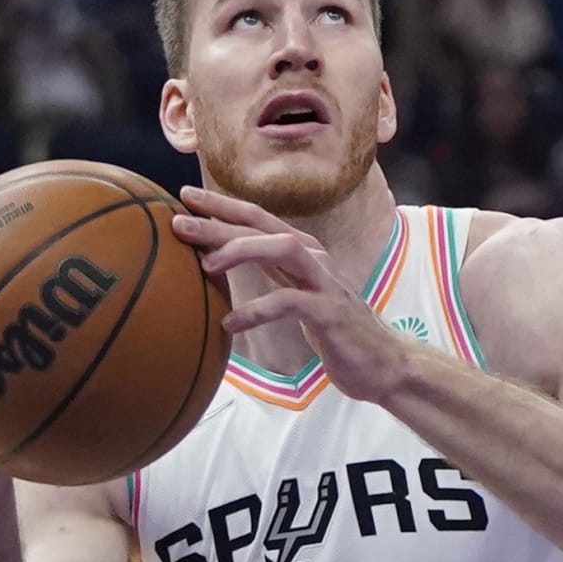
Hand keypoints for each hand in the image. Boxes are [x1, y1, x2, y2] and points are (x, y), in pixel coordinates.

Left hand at [173, 190, 414, 404]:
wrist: (383, 365)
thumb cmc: (334, 333)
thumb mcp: (298, 298)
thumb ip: (271, 278)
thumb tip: (223, 271)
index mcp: (304, 253)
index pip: (258, 219)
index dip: (222, 206)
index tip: (185, 197)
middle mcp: (315, 258)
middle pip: (263, 227)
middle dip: (219, 220)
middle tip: (179, 221)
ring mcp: (325, 282)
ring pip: (282, 249)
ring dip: (241, 251)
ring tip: (205, 266)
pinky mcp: (329, 312)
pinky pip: (288, 302)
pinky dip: (256, 310)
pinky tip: (230, 324)